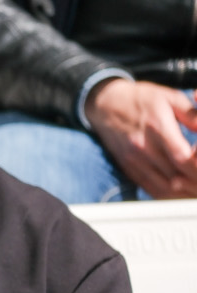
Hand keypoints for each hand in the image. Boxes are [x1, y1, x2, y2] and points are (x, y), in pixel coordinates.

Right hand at [85, 79, 196, 198]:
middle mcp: (144, 147)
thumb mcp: (170, 97)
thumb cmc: (141, 99)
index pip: (182, 156)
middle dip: (194, 180)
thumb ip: (192, 115)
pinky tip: (180, 193)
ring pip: (164, 187)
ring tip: (194, 190)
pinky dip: (168, 195)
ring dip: (183, 192)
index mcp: (157, 126)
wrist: (105, 105)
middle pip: (175, 176)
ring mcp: (134, 160)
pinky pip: (150, 189)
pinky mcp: (129, 168)